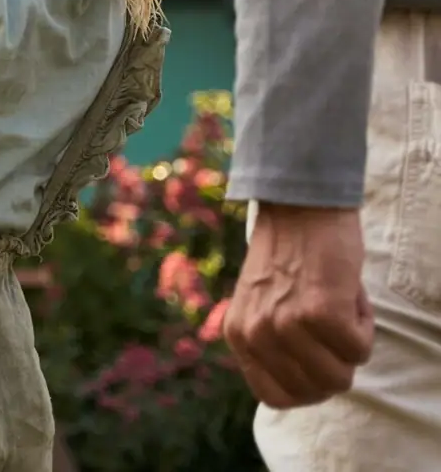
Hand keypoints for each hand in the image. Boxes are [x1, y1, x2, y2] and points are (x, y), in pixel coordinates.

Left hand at [224, 204, 373, 409]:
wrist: (300, 205)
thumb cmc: (289, 254)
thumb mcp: (262, 305)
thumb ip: (270, 344)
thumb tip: (301, 383)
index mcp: (238, 334)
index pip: (276, 397)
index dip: (306, 385)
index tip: (316, 356)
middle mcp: (256, 333)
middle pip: (315, 391)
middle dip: (334, 362)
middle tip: (327, 321)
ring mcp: (286, 324)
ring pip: (340, 377)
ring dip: (350, 343)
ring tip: (334, 303)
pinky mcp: (320, 313)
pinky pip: (360, 349)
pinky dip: (364, 324)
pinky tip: (346, 292)